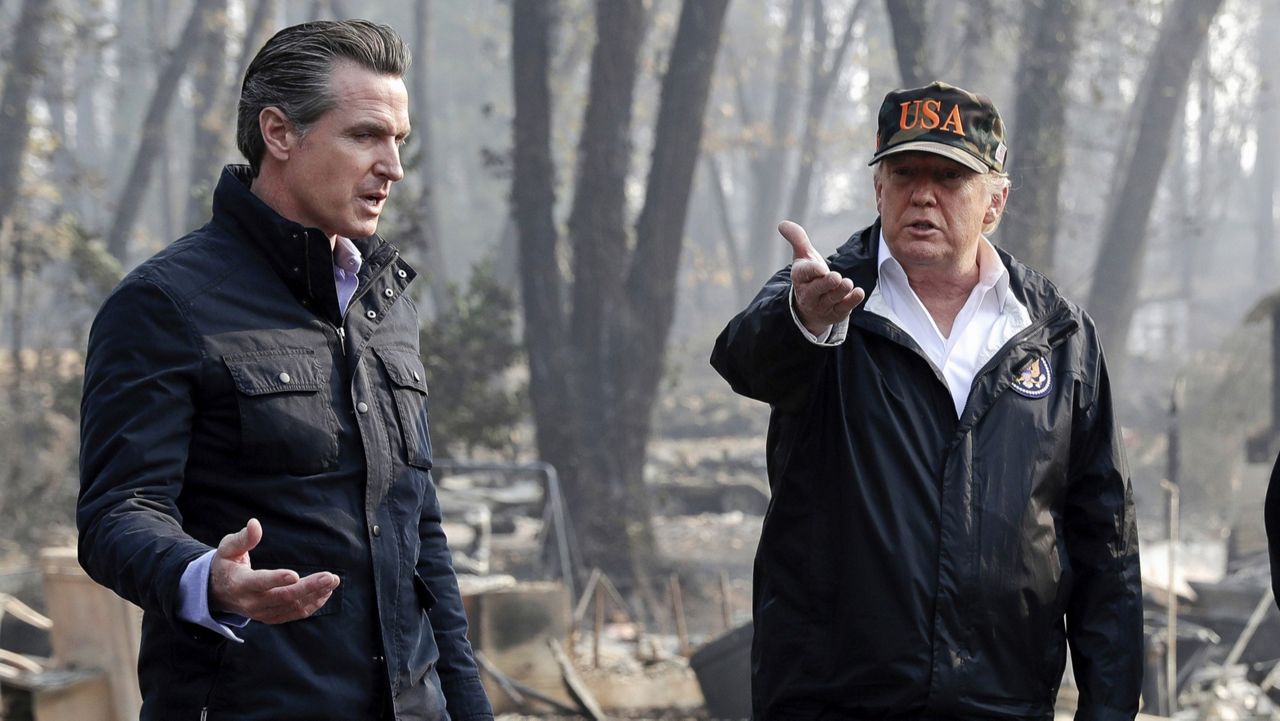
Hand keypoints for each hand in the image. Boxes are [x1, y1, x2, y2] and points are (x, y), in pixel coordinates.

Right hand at [208, 518, 338, 623]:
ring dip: (315, 595)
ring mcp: (262, 613)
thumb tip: (255, 523)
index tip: (295, 575)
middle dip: (309, 587)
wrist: (219, 593)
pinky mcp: (272, 617)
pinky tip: (326, 593)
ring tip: (333, 581)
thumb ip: (243, 538)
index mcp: (240, 584)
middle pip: (283, 597)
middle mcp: (252, 602)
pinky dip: (312, 604)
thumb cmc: (226, 565)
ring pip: (292, 607)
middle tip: (330, 577)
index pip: (260, 583)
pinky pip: (294, 613)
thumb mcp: (227, 549)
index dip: (277, 579)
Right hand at [780, 220, 863, 335]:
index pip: (804, 274)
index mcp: (800, 277)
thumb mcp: (803, 256)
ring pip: (832, 298)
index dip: (813, 271)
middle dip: (826, 283)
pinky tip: (858, 293)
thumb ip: (797, 239)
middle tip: (837, 277)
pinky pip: (844, 308)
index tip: (821, 268)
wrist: (811, 307)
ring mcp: (822, 305)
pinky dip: (851, 301)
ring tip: (847, 283)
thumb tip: (782, 224)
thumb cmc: (809, 276)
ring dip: (840, 291)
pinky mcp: (836, 313)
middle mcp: (809, 293)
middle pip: (817, 289)